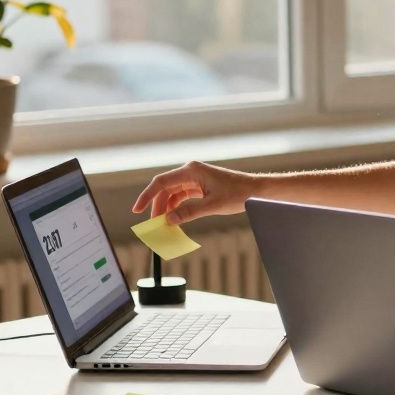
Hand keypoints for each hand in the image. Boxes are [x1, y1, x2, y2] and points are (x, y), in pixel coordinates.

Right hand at [132, 161, 260, 223]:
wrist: (256, 190)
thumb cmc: (238, 194)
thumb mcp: (212, 206)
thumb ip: (188, 213)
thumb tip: (168, 220)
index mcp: (191, 170)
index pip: (161, 182)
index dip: (147, 196)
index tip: (137, 210)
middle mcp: (191, 171)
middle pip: (165, 188)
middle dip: (157, 205)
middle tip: (153, 224)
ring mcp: (195, 178)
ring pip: (173, 193)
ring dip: (167, 207)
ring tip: (163, 223)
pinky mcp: (200, 186)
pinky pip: (182, 196)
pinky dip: (177, 207)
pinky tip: (174, 218)